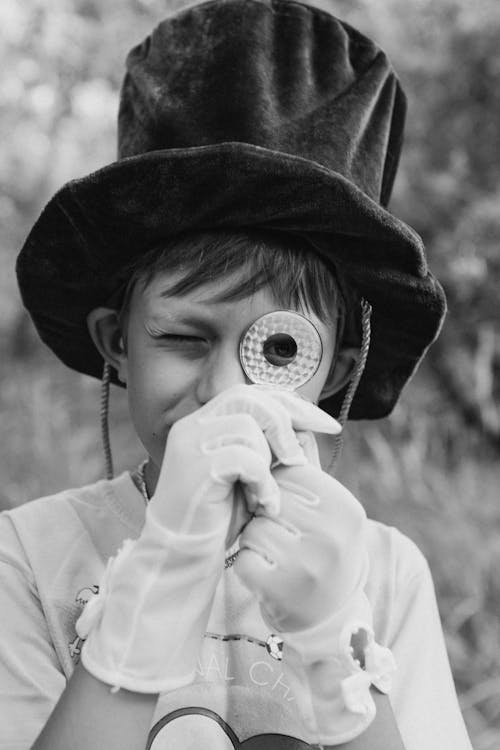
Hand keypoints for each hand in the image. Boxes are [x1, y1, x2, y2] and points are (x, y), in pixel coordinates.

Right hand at [149, 384, 340, 545]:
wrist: (183, 558)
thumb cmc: (218, 520)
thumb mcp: (251, 477)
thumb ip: (270, 448)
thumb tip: (306, 425)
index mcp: (204, 422)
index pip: (253, 394)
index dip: (292, 405)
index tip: (327, 424)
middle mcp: (192, 425)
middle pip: (249, 398)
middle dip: (284, 424)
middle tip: (298, 461)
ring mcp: (189, 443)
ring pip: (247, 426)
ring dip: (269, 461)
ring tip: (267, 495)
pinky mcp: (194, 466)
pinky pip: (243, 457)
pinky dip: (262, 481)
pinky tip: (262, 505)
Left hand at [234, 462, 367, 632]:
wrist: (331, 616)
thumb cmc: (322, 548)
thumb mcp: (326, 507)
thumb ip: (306, 464)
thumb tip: (286, 412)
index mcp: (345, 508)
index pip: (290, 474)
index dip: (278, 487)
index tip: (286, 507)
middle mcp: (332, 536)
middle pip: (271, 499)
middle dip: (265, 513)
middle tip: (280, 534)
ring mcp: (307, 565)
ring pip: (254, 528)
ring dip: (255, 539)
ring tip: (275, 554)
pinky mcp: (281, 590)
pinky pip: (244, 559)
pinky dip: (247, 566)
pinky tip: (266, 574)